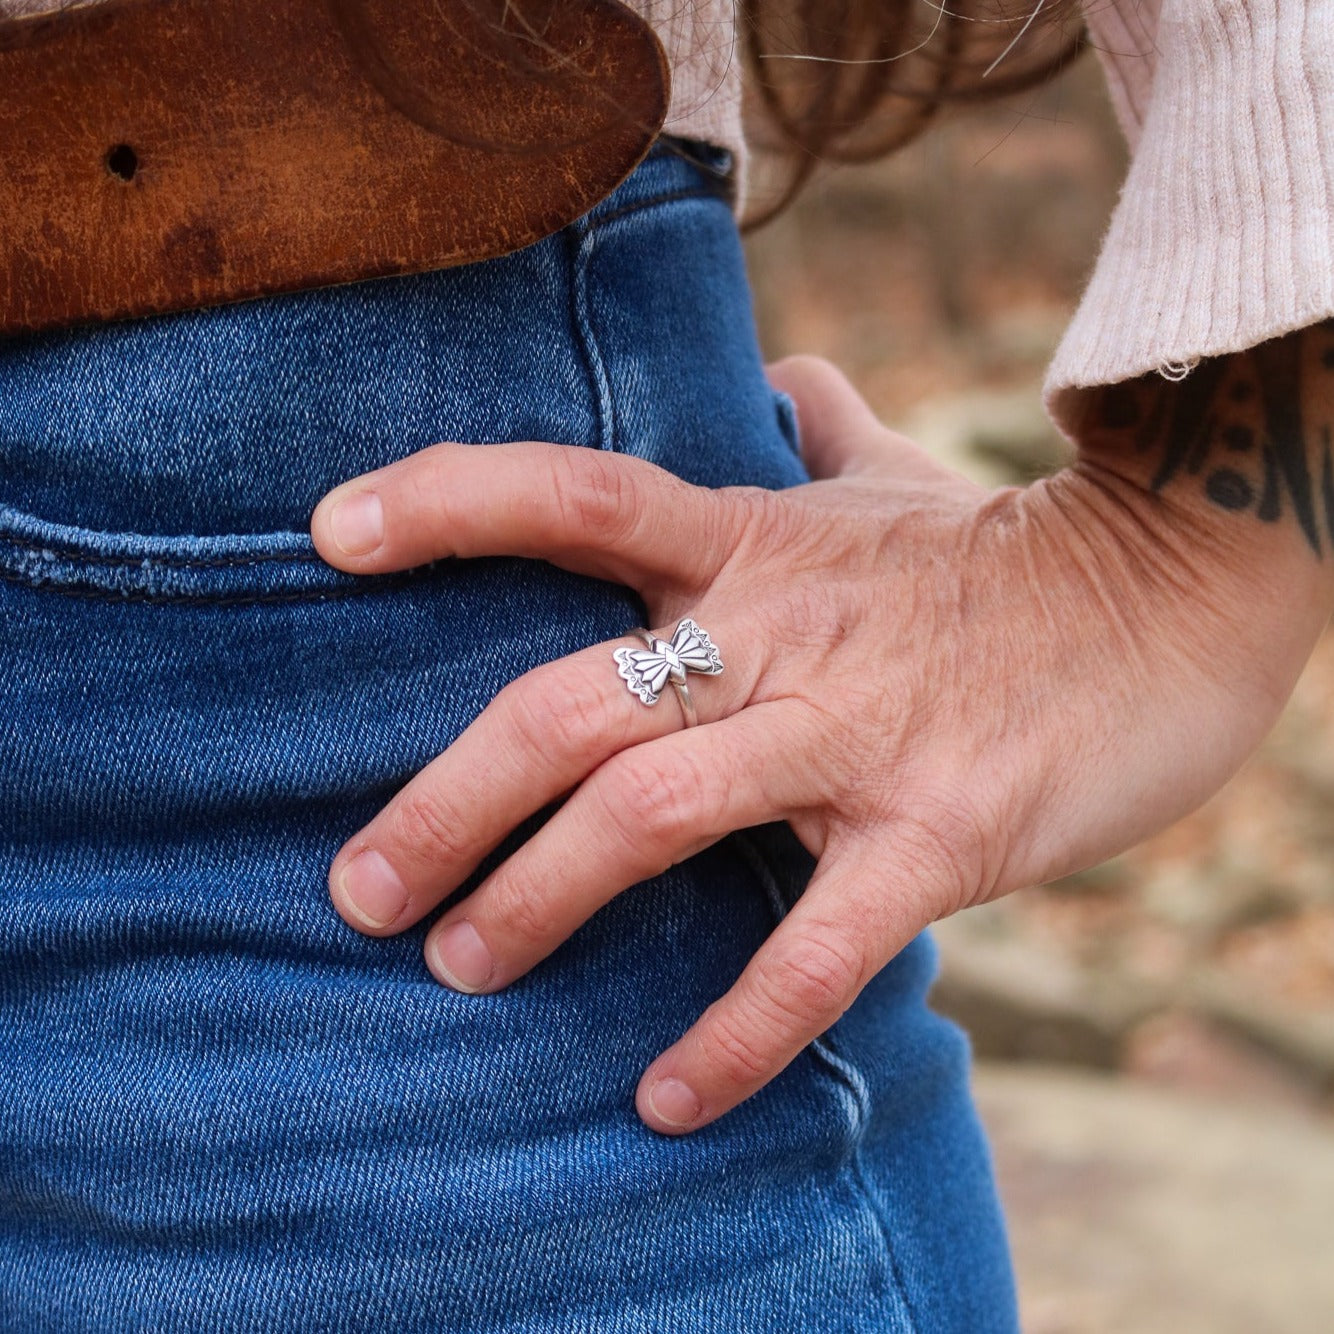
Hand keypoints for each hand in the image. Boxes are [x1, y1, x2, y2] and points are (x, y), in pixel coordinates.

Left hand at [309, 355, 1323, 1134]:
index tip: (330, 533)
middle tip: (360, 888)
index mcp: (754, 544)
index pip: (575, 496)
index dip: (446, 500)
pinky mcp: (942, 830)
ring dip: (537, 903)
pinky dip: (735, 1032)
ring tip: (459, 968)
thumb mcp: (900, 476)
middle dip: (445, 799)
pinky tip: (665, 1098)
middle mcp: (783, 635)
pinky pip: (814, 949)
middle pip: (568, 705)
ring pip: (653, 818)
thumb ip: (824, 430)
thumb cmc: (1008, 550)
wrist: (1181, 594)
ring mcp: (858, 735)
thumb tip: (784, 377)